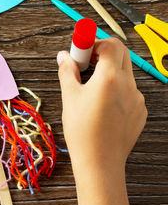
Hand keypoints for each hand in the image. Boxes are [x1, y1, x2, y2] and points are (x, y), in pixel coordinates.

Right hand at [57, 38, 146, 204]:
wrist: (99, 162)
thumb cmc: (82, 131)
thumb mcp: (69, 97)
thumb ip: (67, 71)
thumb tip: (63, 56)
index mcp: (110, 78)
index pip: (110, 44)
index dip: (94, 42)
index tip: (81, 49)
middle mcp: (128, 85)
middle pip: (121, 53)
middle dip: (103, 53)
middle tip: (86, 63)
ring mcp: (138, 98)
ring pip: (125, 73)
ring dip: (109, 71)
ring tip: (91, 88)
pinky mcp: (140, 111)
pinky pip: (130, 91)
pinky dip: (117, 89)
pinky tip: (102, 104)